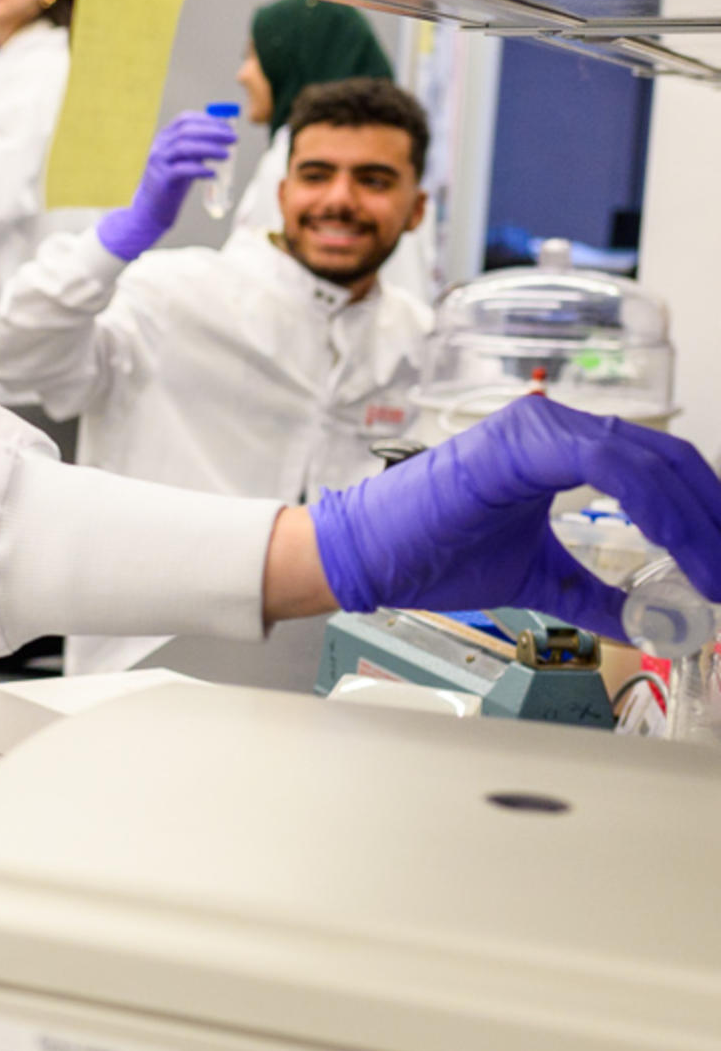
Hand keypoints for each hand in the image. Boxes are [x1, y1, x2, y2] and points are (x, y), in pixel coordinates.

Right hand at [97, 111, 239, 261]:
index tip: (228, 127)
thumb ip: (199, 148)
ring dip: (209, 148)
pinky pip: (182, 170)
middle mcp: (159, 147)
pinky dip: (200, 170)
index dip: (208, 120)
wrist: (152, 209)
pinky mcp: (161, 179)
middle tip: (234, 139)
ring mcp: (158, 162)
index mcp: (164, 138)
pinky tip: (213, 173)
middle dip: (213, 132)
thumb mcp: (186, 160)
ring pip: (184, 148)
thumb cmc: (173, 183)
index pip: (185, 120)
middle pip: (187, 131)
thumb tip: (225, 136)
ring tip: (227, 155)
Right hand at [309, 395, 720, 641]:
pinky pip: (612, 464)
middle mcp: (552, 426)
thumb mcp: (536, 578)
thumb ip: (596, 595)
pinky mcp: (521, 444)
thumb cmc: (430, 552)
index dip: (706, 517)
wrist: (364, 556)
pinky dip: (657, 508)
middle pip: (668, 458)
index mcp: (557, 448)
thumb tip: (654, 625)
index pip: (658, 467)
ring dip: (697, 521)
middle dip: (713, 520)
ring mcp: (537, 429)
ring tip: (718, 574)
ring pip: (649, 458)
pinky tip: (678, 547)